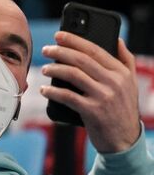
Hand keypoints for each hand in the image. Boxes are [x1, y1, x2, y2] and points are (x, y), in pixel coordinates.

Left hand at [40, 34, 142, 153]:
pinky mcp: (92, 111)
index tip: (59, 35)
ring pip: (73, 75)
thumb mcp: (131, 82)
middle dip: (60, 52)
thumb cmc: (123, 108)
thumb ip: (125, 60)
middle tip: (46, 49)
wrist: (124, 139)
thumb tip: (117, 39)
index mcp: (121, 72)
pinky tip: (44, 89)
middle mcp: (114, 82)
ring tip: (44, 69)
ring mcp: (103, 96)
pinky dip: (53, 92)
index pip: (95, 50)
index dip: (75, 40)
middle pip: (81, 60)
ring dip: (54, 70)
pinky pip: (67, 97)